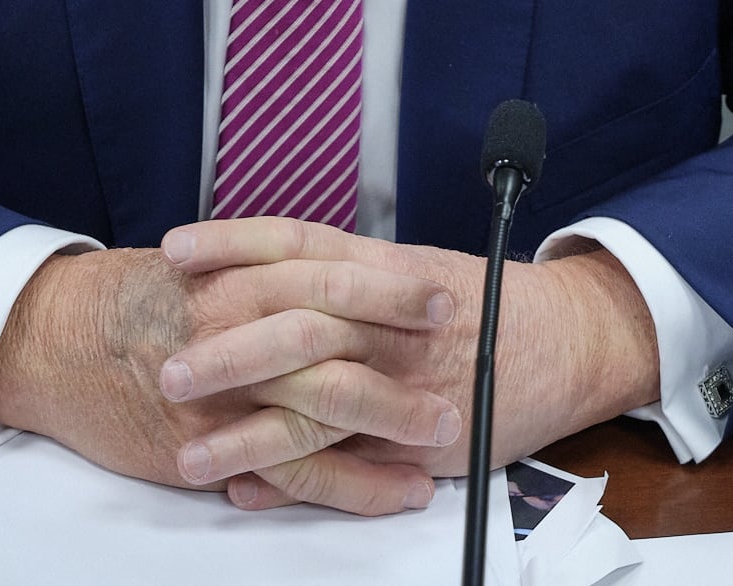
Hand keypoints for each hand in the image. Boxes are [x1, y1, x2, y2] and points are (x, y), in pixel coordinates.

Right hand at [0, 230, 461, 516]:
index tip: (436, 289)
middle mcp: (234, 326)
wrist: (50, 340)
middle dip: (401, 342)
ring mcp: (223, 390)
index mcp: (235, 276)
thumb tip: (325, 273)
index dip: (385, 284)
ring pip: (324, 404)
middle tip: (460, 348)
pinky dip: (350, 484)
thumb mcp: (197, 269)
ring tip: (445, 427)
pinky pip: (293, 471)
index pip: (326, 271)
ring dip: (392, 417)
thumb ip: (259, 273)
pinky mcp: (209, 446)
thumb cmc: (124, 301)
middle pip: (335, 332)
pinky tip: (393, 489)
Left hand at [152, 220, 659, 513]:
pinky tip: (248, 489)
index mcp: (382, 267)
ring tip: (186, 454)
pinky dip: (294, 481)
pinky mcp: (416, 441)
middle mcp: (386, 320)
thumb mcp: (413, 266)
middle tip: (167, 369)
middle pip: (294, 326)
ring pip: (312, 407)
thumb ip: (346, 271)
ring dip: (245, 434)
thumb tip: (265, 274)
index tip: (173, 250)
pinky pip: (347, 465)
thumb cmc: (487, 301)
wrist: (566, 340)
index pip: (294, 243)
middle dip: (227, 351)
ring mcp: (400, 383)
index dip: (230, 244)